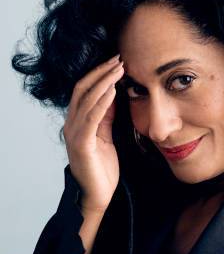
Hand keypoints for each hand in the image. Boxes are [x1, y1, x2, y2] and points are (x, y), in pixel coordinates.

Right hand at [63, 54, 124, 210]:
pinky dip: (102, 102)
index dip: (99, 73)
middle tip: (119, 58)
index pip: (85, 89)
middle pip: (83, 89)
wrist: (98, 195)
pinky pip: (91, 118)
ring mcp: (75, 133)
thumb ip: (107, 116)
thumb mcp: (107, 135)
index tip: (117, 61)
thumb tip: (113, 94)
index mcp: (78, 121)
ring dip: (104, 82)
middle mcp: (72, 124)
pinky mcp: (82, 144)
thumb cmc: (103, 167)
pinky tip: (113, 91)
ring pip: (87, 100)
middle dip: (101, 72)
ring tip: (119, 69)